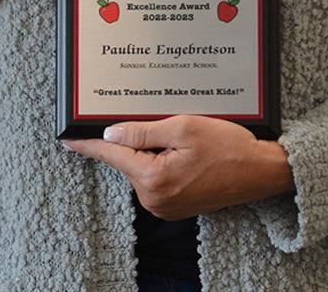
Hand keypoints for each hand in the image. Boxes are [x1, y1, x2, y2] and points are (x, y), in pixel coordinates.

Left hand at [64, 115, 293, 219]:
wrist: (260, 172)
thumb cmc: (228, 147)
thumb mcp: (183, 127)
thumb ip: (143, 131)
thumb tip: (111, 132)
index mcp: (153, 178)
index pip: (112, 154)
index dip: (88, 143)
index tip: (67, 139)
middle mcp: (154, 198)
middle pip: (129, 158)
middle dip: (138, 137)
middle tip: (165, 122)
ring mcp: (165, 205)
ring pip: (144, 166)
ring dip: (154, 147)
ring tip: (184, 137)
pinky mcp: (175, 204)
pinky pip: (157, 175)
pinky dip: (163, 159)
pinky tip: (186, 150)